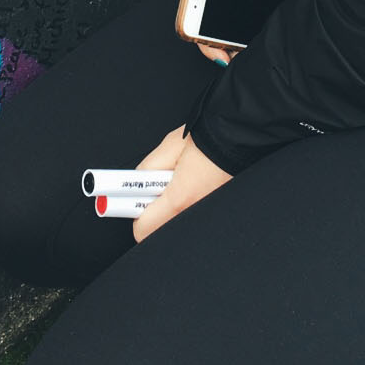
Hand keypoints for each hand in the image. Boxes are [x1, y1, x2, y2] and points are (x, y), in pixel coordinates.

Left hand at [130, 125, 230, 242]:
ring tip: (175, 183)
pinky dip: (183, 206)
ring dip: (166, 209)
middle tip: (152, 189)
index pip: (142, 229)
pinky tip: (190, 185)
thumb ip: (147, 168)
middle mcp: (194, 214)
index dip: (132, 212)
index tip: (125, 200)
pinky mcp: (215, 210)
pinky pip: (188, 216)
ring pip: (173, 224)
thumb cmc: (208, 139)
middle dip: (149, 211)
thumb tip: (135, 180)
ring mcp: (206, 215)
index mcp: (179, 200)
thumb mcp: (168, 147)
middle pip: (157, 229)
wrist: (239, 134)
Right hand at [195, 0, 293, 65]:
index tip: (198, 28)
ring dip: (229, 49)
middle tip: (224, 57)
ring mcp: (245, 8)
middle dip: (211, 43)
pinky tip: (252, 56)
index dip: (194, 13)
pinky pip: (248, 38)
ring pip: (228, 33)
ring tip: (238, 61)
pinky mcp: (260, 21)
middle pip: (209, 20)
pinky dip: (246, 49)